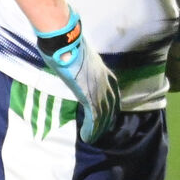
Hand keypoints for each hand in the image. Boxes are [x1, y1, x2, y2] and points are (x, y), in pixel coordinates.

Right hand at [35, 10, 118, 141]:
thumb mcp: (80, 55)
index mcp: (103, 71)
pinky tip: (87, 137)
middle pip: (111, 105)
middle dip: (107, 119)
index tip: (111, 112)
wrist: (66, 42)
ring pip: (103, 114)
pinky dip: (91, 129)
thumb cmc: (68, 44)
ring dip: (99, 128)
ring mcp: (98, 89)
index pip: (114, 91)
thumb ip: (81, 64)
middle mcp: (105, 81)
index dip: (112, 104)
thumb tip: (74, 66)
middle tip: (103, 130)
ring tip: (94, 137)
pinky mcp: (89, 96)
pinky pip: (93, 117)